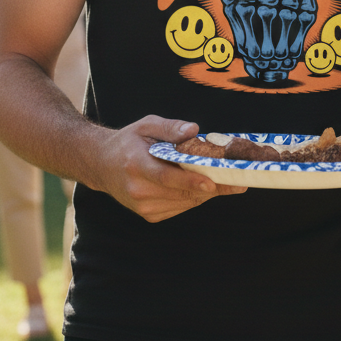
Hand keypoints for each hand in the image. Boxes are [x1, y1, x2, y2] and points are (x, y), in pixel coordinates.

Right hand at [93, 116, 245, 221]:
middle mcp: (138, 190)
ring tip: (230, 181)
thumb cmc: (128, 142)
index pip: (167, 177)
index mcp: (136, 166)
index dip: (191, 181)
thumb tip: (194, 130)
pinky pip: (180, 207)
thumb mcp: (146, 125)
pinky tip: (205, 186)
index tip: (213, 182)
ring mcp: (143, 206)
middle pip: (182, 193)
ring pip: (185, 203)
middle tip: (239, 180)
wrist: (101, 165)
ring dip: (207, 193)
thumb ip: (170, 127)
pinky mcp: (149, 215)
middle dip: (213, 187)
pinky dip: (194, 197)